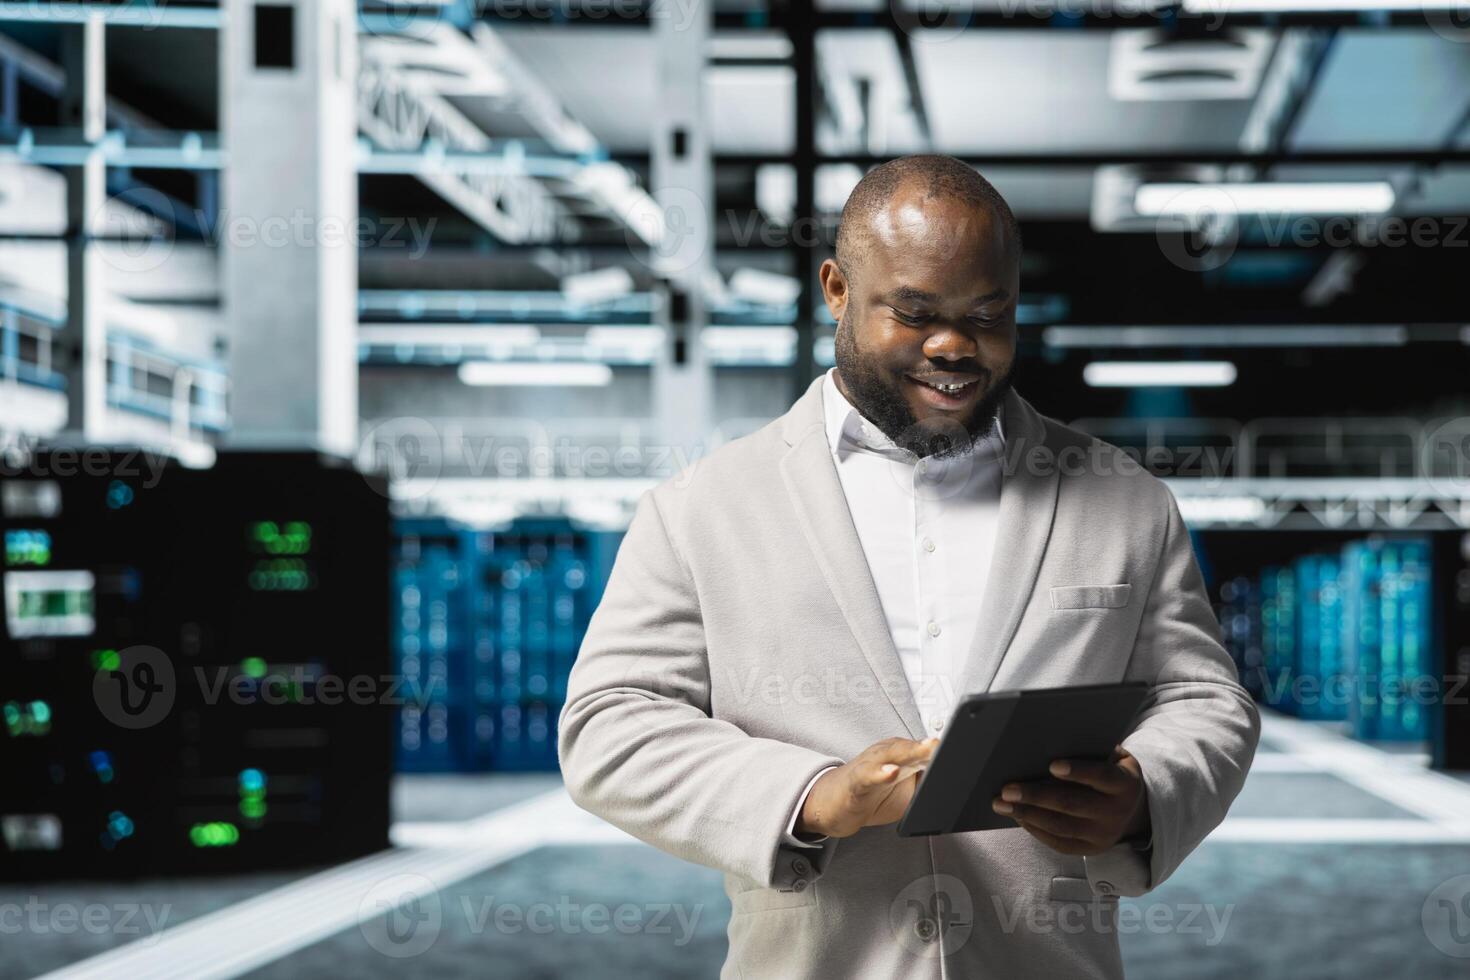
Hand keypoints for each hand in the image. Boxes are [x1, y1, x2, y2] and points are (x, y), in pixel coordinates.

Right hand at [797, 737, 938, 838]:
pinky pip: (868, 776)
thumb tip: (952, 785)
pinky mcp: (856, 781)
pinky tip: (891, 772)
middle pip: (911, 746)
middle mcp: (885, 754)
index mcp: (901, 754)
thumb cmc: (870, 794)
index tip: (963, 745)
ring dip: (908, 752)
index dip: (942, 750)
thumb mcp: (906, 793)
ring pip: (890, 755)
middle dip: (929, 746)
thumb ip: (926, 786)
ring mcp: (870, 765)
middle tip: (945, 743)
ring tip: (925, 751)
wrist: (833, 804)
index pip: (926, 749)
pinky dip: (880, 773)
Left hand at [990, 745, 1148, 855]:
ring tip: (1001, 803)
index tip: (1052, 765)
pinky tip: (1017, 815)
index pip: (1101, 776)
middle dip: (1037, 797)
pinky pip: (1058, 842)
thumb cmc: (1111, 771)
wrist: (1133, 810)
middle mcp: (1116, 813)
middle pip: (1073, 804)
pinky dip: (1035, 829)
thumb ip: (1091, 750)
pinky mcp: (1090, 849)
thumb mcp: (1112, 757)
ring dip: (1027, 814)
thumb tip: (1052, 739)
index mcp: (1124, 784)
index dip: (1078, 771)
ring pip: (1061, 826)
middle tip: (1007, 789)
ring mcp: (1103, 835)